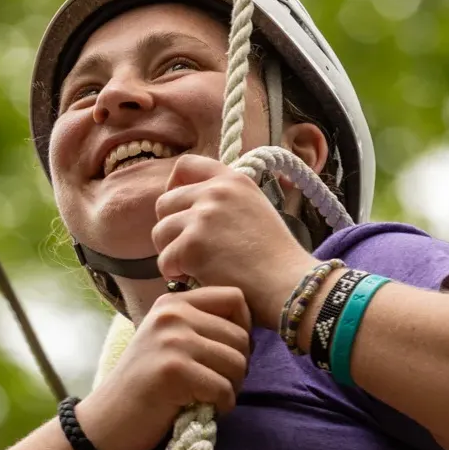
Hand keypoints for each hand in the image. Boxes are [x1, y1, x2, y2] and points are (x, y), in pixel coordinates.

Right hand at [75, 286, 251, 449]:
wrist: (108, 420)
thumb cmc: (145, 385)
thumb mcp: (167, 340)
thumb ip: (198, 325)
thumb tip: (248, 331)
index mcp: (172, 303)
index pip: (235, 298)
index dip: (244, 327)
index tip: (226, 352)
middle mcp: (172, 314)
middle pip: (240, 335)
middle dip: (239, 367)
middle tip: (218, 384)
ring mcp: (172, 341)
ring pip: (237, 362)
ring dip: (232, 387)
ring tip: (210, 397)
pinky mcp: (174, 370)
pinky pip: (223, 388)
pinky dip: (222, 405)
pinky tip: (203, 409)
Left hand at [152, 154, 313, 327]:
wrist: (288, 285)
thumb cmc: (276, 258)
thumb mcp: (255, 209)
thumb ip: (226, 201)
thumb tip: (193, 207)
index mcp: (233, 180)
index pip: (185, 164)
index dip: (174, 185)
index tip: (179, 209)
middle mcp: (215, 192)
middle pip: (164, 202)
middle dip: (170, 228)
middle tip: (186, 250)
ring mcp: (203, 217)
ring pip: (159, 231)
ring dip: (170, 252)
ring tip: (191, 267)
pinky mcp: (192, 245)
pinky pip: (164, 260)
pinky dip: (173, 274)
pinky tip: (193, 280)